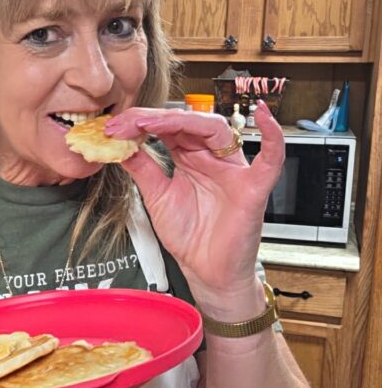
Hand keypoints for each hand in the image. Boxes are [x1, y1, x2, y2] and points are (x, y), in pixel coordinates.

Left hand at [105, 101, 283, 295]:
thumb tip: (120, 144)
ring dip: (183, 121)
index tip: (115, 127)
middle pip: (188, 123)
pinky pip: (272, 159)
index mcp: (190, 157)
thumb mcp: (156, 197)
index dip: (141, 123)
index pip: (168, 127)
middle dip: (154, 119)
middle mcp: (213, 157)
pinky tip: (262, 115)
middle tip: (126, 123)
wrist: (206, 272)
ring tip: (154, 122)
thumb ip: (143, 169)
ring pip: (217, 130)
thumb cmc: (189, 235)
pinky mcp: (254, 189)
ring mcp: (234, 170)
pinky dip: (273, 136)